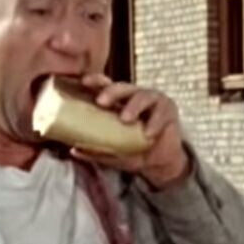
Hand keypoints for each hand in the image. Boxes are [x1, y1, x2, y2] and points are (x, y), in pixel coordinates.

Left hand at [73, 74, 191, 189]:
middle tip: (101, 102)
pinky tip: (148, 134)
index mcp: (118, 103)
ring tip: (125, 119)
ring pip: (142, 96)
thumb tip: (75, 150)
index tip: (84, 82)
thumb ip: (97, 151)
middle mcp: (134, 97)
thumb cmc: (135, 151)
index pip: (105, 85)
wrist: (161, 163)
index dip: (95, 81)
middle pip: (122, 87)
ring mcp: (152, 101)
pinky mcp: (168, 110)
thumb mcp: (114, 154)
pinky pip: (161, 112)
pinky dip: (154, 122)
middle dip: (111, 92)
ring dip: (133, 106)